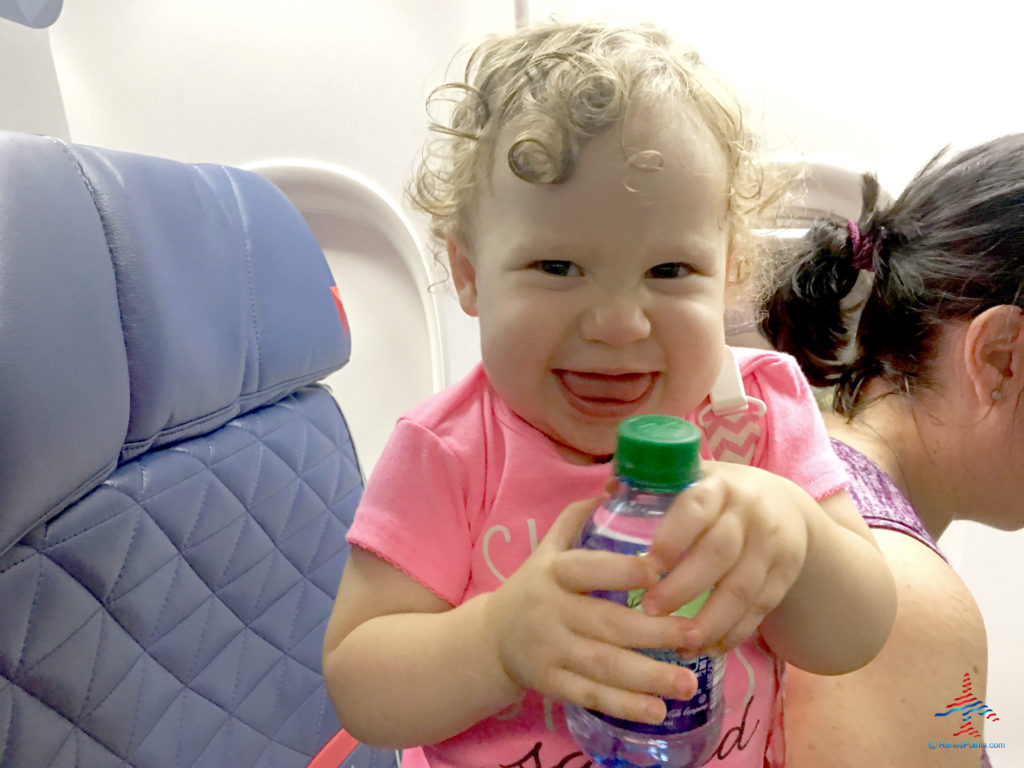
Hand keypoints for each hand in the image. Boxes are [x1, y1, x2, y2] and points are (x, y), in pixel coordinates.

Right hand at [483, 497, 699, 724]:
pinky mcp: (550, 683)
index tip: (662, 572)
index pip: (589, 569)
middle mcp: (551, 612)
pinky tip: (658, 710)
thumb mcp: (549, 546)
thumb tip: (621, 478)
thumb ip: (581, 516)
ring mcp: (550, 651)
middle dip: (654, 631)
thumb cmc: (536, 584)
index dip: (623, 571)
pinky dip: (624, 705)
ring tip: (689, 683)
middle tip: (696, 634)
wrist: (492, 637)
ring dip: (648, 676)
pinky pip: (590, 696)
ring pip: (603, 665)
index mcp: (554, 572)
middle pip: (606, 624)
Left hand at [641, 462, 808, 656]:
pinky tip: (709, 648)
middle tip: (650, 611)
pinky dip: (734, 632)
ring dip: (710, 621)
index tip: (647, 566)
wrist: (785, 505)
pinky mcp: (786, 574)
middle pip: (718, 554)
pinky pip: (761, 608)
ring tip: (680, 643)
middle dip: (682, 588)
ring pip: (742, 589)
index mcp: (718, 485)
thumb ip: (655, 487)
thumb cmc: (719, 495)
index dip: (672, 539)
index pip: (696, 509)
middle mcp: (750, 513)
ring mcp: (773, 545)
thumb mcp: (694, 478)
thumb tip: (607, 490)